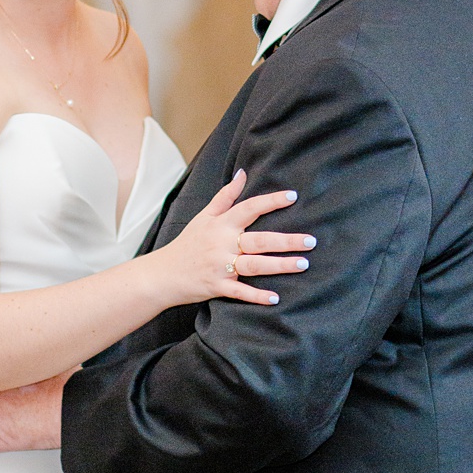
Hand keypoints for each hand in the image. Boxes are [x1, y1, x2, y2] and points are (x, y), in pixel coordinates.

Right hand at [156, 171, 313, 307]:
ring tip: (303, 263)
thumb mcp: (203, 216)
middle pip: (259, 240)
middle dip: (286, 241)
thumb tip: (242, 173)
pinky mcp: (217, 287)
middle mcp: (222, 244)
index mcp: (221, 225)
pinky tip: (276, 298)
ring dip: (279, 265)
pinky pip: (240, 292)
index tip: (293, 196)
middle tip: (311, 241)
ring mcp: (220, 267)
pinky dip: (257, 296)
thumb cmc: (187, 243)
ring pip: (254, 265)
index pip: (249, 208)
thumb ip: (225, 196)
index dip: (271, 201)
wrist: (162, 274)